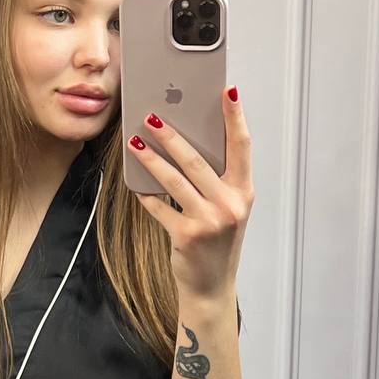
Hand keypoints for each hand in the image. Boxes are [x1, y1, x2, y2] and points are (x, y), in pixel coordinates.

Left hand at [128, 85, 253, 301]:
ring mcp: (209, 221)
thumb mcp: (227, 210)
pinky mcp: (187, 236)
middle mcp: (230, 205)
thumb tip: (187, 144)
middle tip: (152, 116)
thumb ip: (216, 181)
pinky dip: (146, 196)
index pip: (242, 146)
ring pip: (174, 180)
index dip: (235, 117)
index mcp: (243, 192)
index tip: (227, 91)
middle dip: (172, 136)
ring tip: (135, 141)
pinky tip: (137, 184)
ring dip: (151, 158)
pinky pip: (160, 207)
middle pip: (197, 160)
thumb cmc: (217, 243)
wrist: (211, 287)